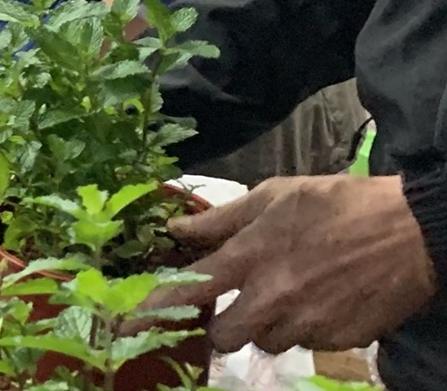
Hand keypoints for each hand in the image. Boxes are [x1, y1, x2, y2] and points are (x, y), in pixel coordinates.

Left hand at [140, 175, 435, 353]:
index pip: (188, 290)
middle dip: (224, 323)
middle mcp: (273, 296)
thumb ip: (222, 219)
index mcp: (251, 255)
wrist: (413, 233)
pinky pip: (305, 343)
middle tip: (239, 301)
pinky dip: (304, 327)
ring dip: (268, 324)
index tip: (126, 324)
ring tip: (291, 290)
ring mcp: (306, 323)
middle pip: (224, 335)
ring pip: (266, 341)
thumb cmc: (339, 204)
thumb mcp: (275, 196)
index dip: (153, 311)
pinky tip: (321, 298)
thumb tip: (177, 227)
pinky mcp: (337, 340)